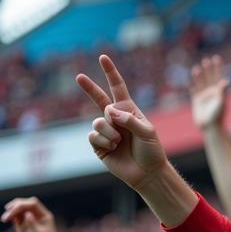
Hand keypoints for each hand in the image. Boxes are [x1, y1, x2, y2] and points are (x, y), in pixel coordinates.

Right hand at [1, 197, 63, 231]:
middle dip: (15, 206)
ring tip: (4, 219)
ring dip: (11, 212)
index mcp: (44, 216)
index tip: (13, 211)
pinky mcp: (23, 227)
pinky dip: (11, 216)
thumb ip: (33, 224)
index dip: (22, 204)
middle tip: (7, 212)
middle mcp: (37, 216)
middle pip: (24, 204)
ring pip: (18, 210)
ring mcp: (29, 221)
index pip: (32, 204)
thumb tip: (27, 214)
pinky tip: (6, 219)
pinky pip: (16, 218)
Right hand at [76, 54, 168, 190]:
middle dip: (89, 87)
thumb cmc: (152, 151)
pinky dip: (104, 141)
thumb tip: (109, 111)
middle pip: (98, 98)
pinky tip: (113, 147)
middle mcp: (115, 119)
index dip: (110, 73)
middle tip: (79, 77)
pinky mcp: (99, 144)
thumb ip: (130, 120)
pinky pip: (93, 135)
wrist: (147, 173)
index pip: (117, 88)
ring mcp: (106, 131)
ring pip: (97, 122)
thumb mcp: (147, 132)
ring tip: (119, 142)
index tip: (103, 58)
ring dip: (109, 131)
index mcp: (128, 111)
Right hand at [189, 55, 229, 130]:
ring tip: (196, 68)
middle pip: (209, 78)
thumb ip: (222, 91)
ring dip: (199, 76)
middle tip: (206, 60)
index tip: (216, 58)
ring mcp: (204, 97)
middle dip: (208, 70)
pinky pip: (193, 91)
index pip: (218, 77)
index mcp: (219, 92)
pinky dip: (191, 85)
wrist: (210, 127)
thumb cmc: (217, 116)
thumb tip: (226, 80)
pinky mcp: (197, 101)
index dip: (217, 68)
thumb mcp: (221, 102)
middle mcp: (212, 93)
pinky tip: (189, 80)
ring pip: (201, 83)